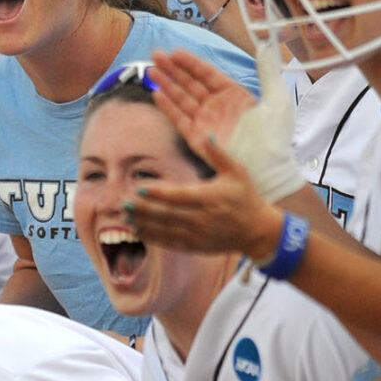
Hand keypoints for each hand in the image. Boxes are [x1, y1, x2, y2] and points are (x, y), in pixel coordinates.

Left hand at [124, 133, 283, 260]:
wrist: (258, 231)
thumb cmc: (247, 198)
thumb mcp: (237, 172)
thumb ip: (219, 154)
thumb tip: (206, 134)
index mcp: (209, 198)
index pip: (179, 196)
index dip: (158, 193)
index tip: (139, 188)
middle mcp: (201, 218)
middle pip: (167, 214)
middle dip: (143, 209)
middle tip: (122, 202)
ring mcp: (198, 234)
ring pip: (165, 230)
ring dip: (143, 224)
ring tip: (124, 216)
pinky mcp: (196, 246)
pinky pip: (170, 243)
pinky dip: (153, 238)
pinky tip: (138, 231)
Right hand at [153, 45, 299, 198]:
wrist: (267, 168)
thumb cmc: (274, 136)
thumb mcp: (277, 100)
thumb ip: (268, 73)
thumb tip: (265, 49)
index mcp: (234, 95)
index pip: (208, 74)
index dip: (192, 63)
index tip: (176, 53)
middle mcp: (217, 107)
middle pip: (191, 84)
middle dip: (173, 70)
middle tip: (156, 56)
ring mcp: (206, 122)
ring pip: (182, 99)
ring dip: (166, 85)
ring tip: (151, 70)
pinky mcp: (197, 139)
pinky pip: (179, 120)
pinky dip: (168, 108)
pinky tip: (157, 95)